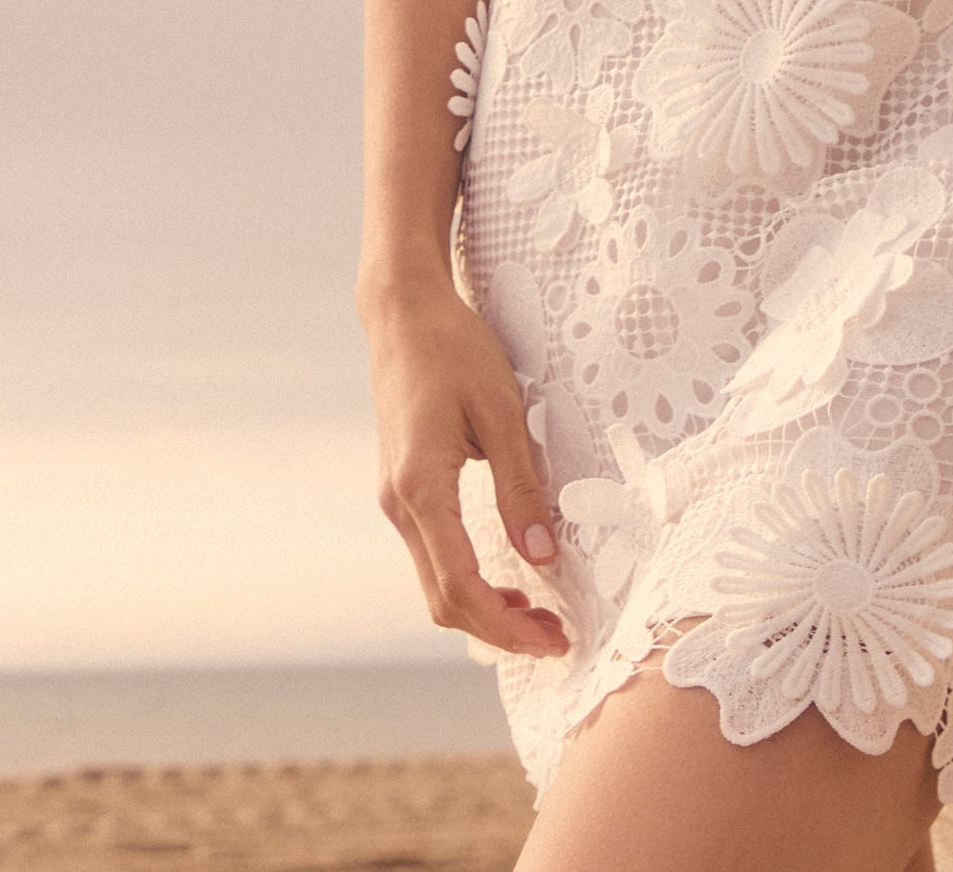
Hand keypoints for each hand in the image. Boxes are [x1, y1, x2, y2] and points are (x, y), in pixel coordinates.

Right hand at [362, 273, 569, 656]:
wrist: (403, 313)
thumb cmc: (455, 349)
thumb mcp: (501, 410)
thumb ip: (520, 486)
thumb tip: (544, 557)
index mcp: (421, 488)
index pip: (460, 587)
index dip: (507, 625)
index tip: (554, 639)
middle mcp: (399, 505)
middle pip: (442, 600)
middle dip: (498, 630)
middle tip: (557, 638)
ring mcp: (395, 500)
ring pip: (435, 582)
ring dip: (484, 608)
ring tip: (540, 614)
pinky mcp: (403, 490)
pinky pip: (433, 555)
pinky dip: (468, 580)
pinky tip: (507, 578)